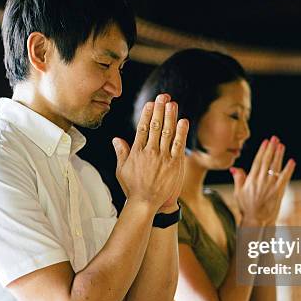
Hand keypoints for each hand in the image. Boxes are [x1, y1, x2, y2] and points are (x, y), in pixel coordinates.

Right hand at [112, 94, 188, 212]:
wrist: (145, 203)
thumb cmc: (132, 188)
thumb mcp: (121, 170)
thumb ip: (121, 153)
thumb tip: (116, 139)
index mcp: (137, 151)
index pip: (143, 128)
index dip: (147, 114)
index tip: (151, 103)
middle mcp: (150, 152)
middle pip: (155, 126)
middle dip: (159, 109)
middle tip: (163, 97)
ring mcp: (163, 157)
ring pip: (167, 132)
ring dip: (170, 116)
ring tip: (172, 104)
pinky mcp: (174, 164)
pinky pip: (178, 145)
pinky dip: (181, 133)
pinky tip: (183, 121)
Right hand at [230, 136, 294, 225]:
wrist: (256, 220)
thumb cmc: (246, 207)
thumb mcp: (238, 192)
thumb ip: (238, 178)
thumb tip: (233, 167)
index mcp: (251, 179)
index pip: (258, 161)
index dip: (262, 150)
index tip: (266, 141)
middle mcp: (261, 181)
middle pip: (267, 161)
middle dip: (271, 148)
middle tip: (275, 138)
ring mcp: (270, 186)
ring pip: (275, 167)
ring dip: (279, 155)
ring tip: (282, 145)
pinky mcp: (278, 192)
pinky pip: (285, 178)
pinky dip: (288, 169)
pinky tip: (292, 161)